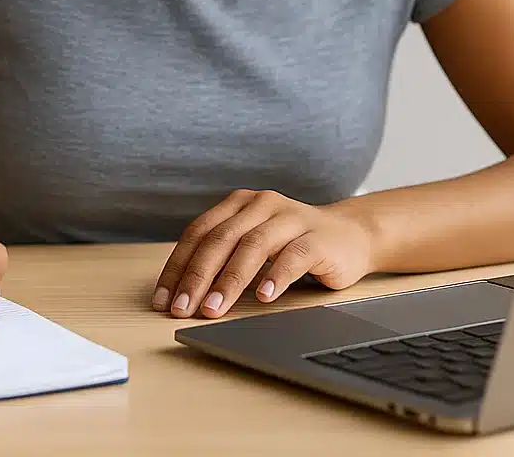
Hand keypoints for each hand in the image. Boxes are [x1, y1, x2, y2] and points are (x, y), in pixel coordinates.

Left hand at [152, 189, 375, 318]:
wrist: (351, 235)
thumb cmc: (292, 244)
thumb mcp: (252, 243)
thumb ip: (222, 257)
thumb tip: (181, 294)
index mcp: (239, 204)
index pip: (199, 233)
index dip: (178, 267)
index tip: (163, 300)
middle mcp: (262, 204)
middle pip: (222, 239)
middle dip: (197, 277)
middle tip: (183, 309)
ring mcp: (292, 218)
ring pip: (254, 247)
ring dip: (230, 281)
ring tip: (214, 308)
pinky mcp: (318, 238)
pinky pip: (294, 256)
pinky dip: (276, 276)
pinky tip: (263, 296)